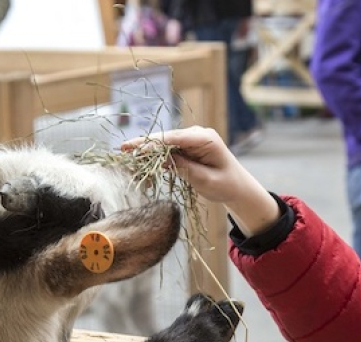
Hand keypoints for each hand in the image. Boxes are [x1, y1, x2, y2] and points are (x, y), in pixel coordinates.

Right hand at [122, 127, 279, 236]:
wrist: (237, 187)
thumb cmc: (226, 184)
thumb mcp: (205, 180)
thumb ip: (185, 168)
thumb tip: (162, 159)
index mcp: (205, 139)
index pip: (173, 138)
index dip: (152, 143)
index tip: (133, 148)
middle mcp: (197, 134)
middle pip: (165, 138)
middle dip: (145, 145)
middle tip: (123, 150)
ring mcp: (191, 140)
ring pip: (164, 144)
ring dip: (148, 152)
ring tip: (128, 157)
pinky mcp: (187, 147)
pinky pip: (168, 150)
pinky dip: (156, 157)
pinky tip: (142, 163)